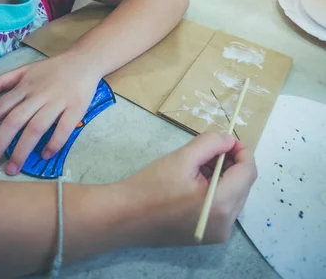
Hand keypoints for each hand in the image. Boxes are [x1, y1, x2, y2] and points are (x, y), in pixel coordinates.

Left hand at [0, 54, 99, 174]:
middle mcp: (38, 94)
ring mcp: (57, 101)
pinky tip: (45, 155)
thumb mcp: (25, 69)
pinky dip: (54, 143)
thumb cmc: (53, 68)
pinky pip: (64, 128)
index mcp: (24, 86)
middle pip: (14, 121)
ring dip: (22, 151)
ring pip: (36, 128)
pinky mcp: (76, 107)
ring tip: (12, 169)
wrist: (84, 60)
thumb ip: (2, 80)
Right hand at [117, 132, 256, 247]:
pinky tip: (196, 180)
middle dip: (232, 162)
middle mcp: (226, 223)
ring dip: (224, 175)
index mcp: (221, 204)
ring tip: (199, 163)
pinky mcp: (208, 234)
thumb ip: (210, 144)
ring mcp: (218, 233)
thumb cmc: (151, 185)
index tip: (227, 137)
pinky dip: (216, 189)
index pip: (248, 172)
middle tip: (210, 147)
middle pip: (243, 184)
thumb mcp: (182, 157)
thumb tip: (229, 140)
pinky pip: (223, 206)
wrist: (124, 217)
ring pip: (234, 194)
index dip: (242, 151)